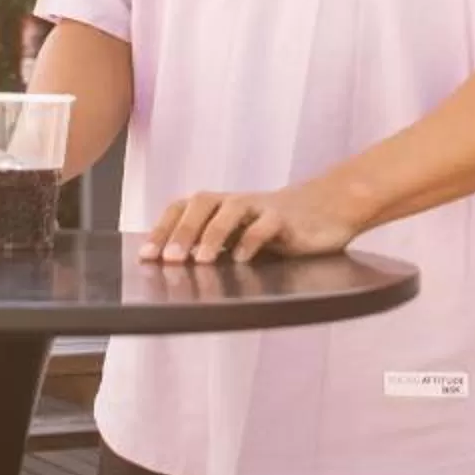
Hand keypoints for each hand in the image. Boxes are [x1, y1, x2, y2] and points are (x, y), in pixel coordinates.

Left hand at [143, 179, 370, 263]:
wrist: (329, 206)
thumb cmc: (277, 226)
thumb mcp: (242, 235)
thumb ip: (214, 246)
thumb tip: (174, 271)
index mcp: (220, 206)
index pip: (182, 208)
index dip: (162, 229)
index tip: (146, 256)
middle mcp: (236, 203)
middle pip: (201, 204)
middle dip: (182, 231)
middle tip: (170, 259)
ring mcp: (261, 207)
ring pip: (231, 210)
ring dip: (212, 234)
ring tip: (202, 260)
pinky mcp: (286, 219)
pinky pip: (266, 224)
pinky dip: (252, 240)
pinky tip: (242, 259)